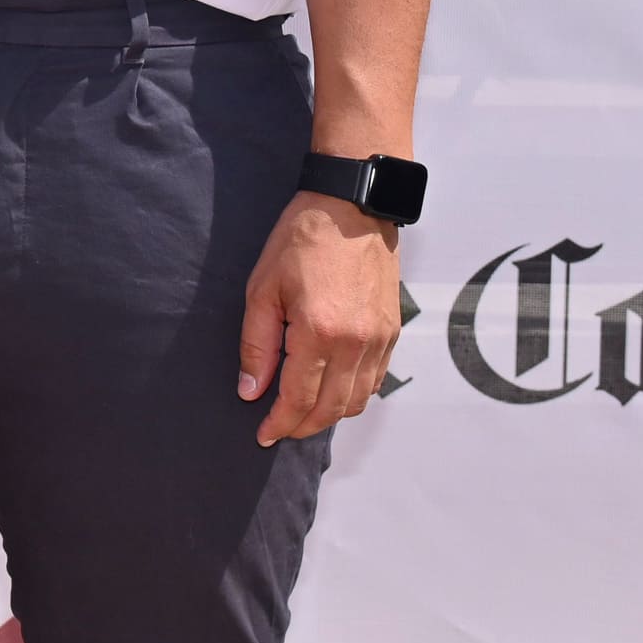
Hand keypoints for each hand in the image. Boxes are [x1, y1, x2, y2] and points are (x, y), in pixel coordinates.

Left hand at [237, 192, 402, 446]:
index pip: (300, 399)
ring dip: (330, 414)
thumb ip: (257, 345)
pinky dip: (353, 394)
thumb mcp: (263, 288)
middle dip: (303, 426)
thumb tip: (251, 390)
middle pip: (332, 409)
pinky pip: (375, 380)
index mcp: (319, 332)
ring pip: (357, 400)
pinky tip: (332, 388)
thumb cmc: (302, 240)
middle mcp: (356, 343)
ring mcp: (379, 339)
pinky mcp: (392, 332)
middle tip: (280, 429)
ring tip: (303, 412)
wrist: (353, 207)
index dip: (280, 423)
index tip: (263, 435)